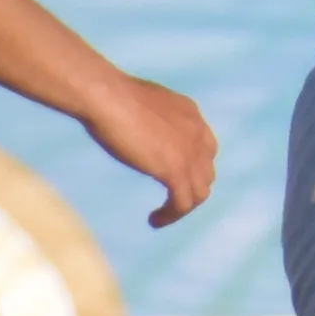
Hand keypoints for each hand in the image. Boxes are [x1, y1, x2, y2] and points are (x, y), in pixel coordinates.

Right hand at [84, 76, 218, 225]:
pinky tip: (155, 219)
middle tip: (170, 197)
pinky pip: (183, 204)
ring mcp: (189, 153)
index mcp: (191, 114)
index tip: (172, 174)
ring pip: (199, 193)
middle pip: (206, 172)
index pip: (205, 147)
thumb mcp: (144, 105)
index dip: (193, 165)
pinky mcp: (176, 171)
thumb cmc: (113, 95)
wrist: (108, 97)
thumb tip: (143, 129)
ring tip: (163, 214)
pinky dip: (171, 215)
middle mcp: (198, 133)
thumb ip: (153, 120)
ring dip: (182, 206)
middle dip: (191, 187)